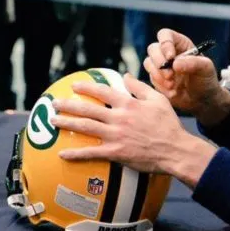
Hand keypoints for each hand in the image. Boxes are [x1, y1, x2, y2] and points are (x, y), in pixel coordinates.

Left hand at [49, 74, 218, 186]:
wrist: (176, 149)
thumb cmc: (169, 124)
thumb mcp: (158, 99)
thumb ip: (140, 87)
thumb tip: (126, 76)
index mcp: (128, 103)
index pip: (102, 91)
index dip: (86, 88)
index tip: (74, 86)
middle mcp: (119, 118)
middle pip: (88, 109)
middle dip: (68, 105)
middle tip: (54, 103)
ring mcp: (116, 135)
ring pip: (86, 127)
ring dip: (67, 123)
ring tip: (53, 121)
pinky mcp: (116, 152)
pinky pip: (92, 153)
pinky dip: (76, 154)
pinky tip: (62, 154)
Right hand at [142, 29, 229, 125]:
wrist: (202, 99)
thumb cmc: (206, 79)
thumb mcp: (206, 68)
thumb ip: (193, 63)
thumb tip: (175, 63)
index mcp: (180, 43)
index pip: (165, 35)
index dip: (165, 44)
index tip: (170, 57)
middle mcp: (167, 52)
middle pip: (153, 48)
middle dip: (159, 62)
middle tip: (170, 75)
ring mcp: (160, 65)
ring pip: (148, 63)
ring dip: (159, 75)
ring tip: (173, 85)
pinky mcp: (157, 79)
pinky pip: (151, 79)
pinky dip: (161, 86)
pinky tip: (173, 91)